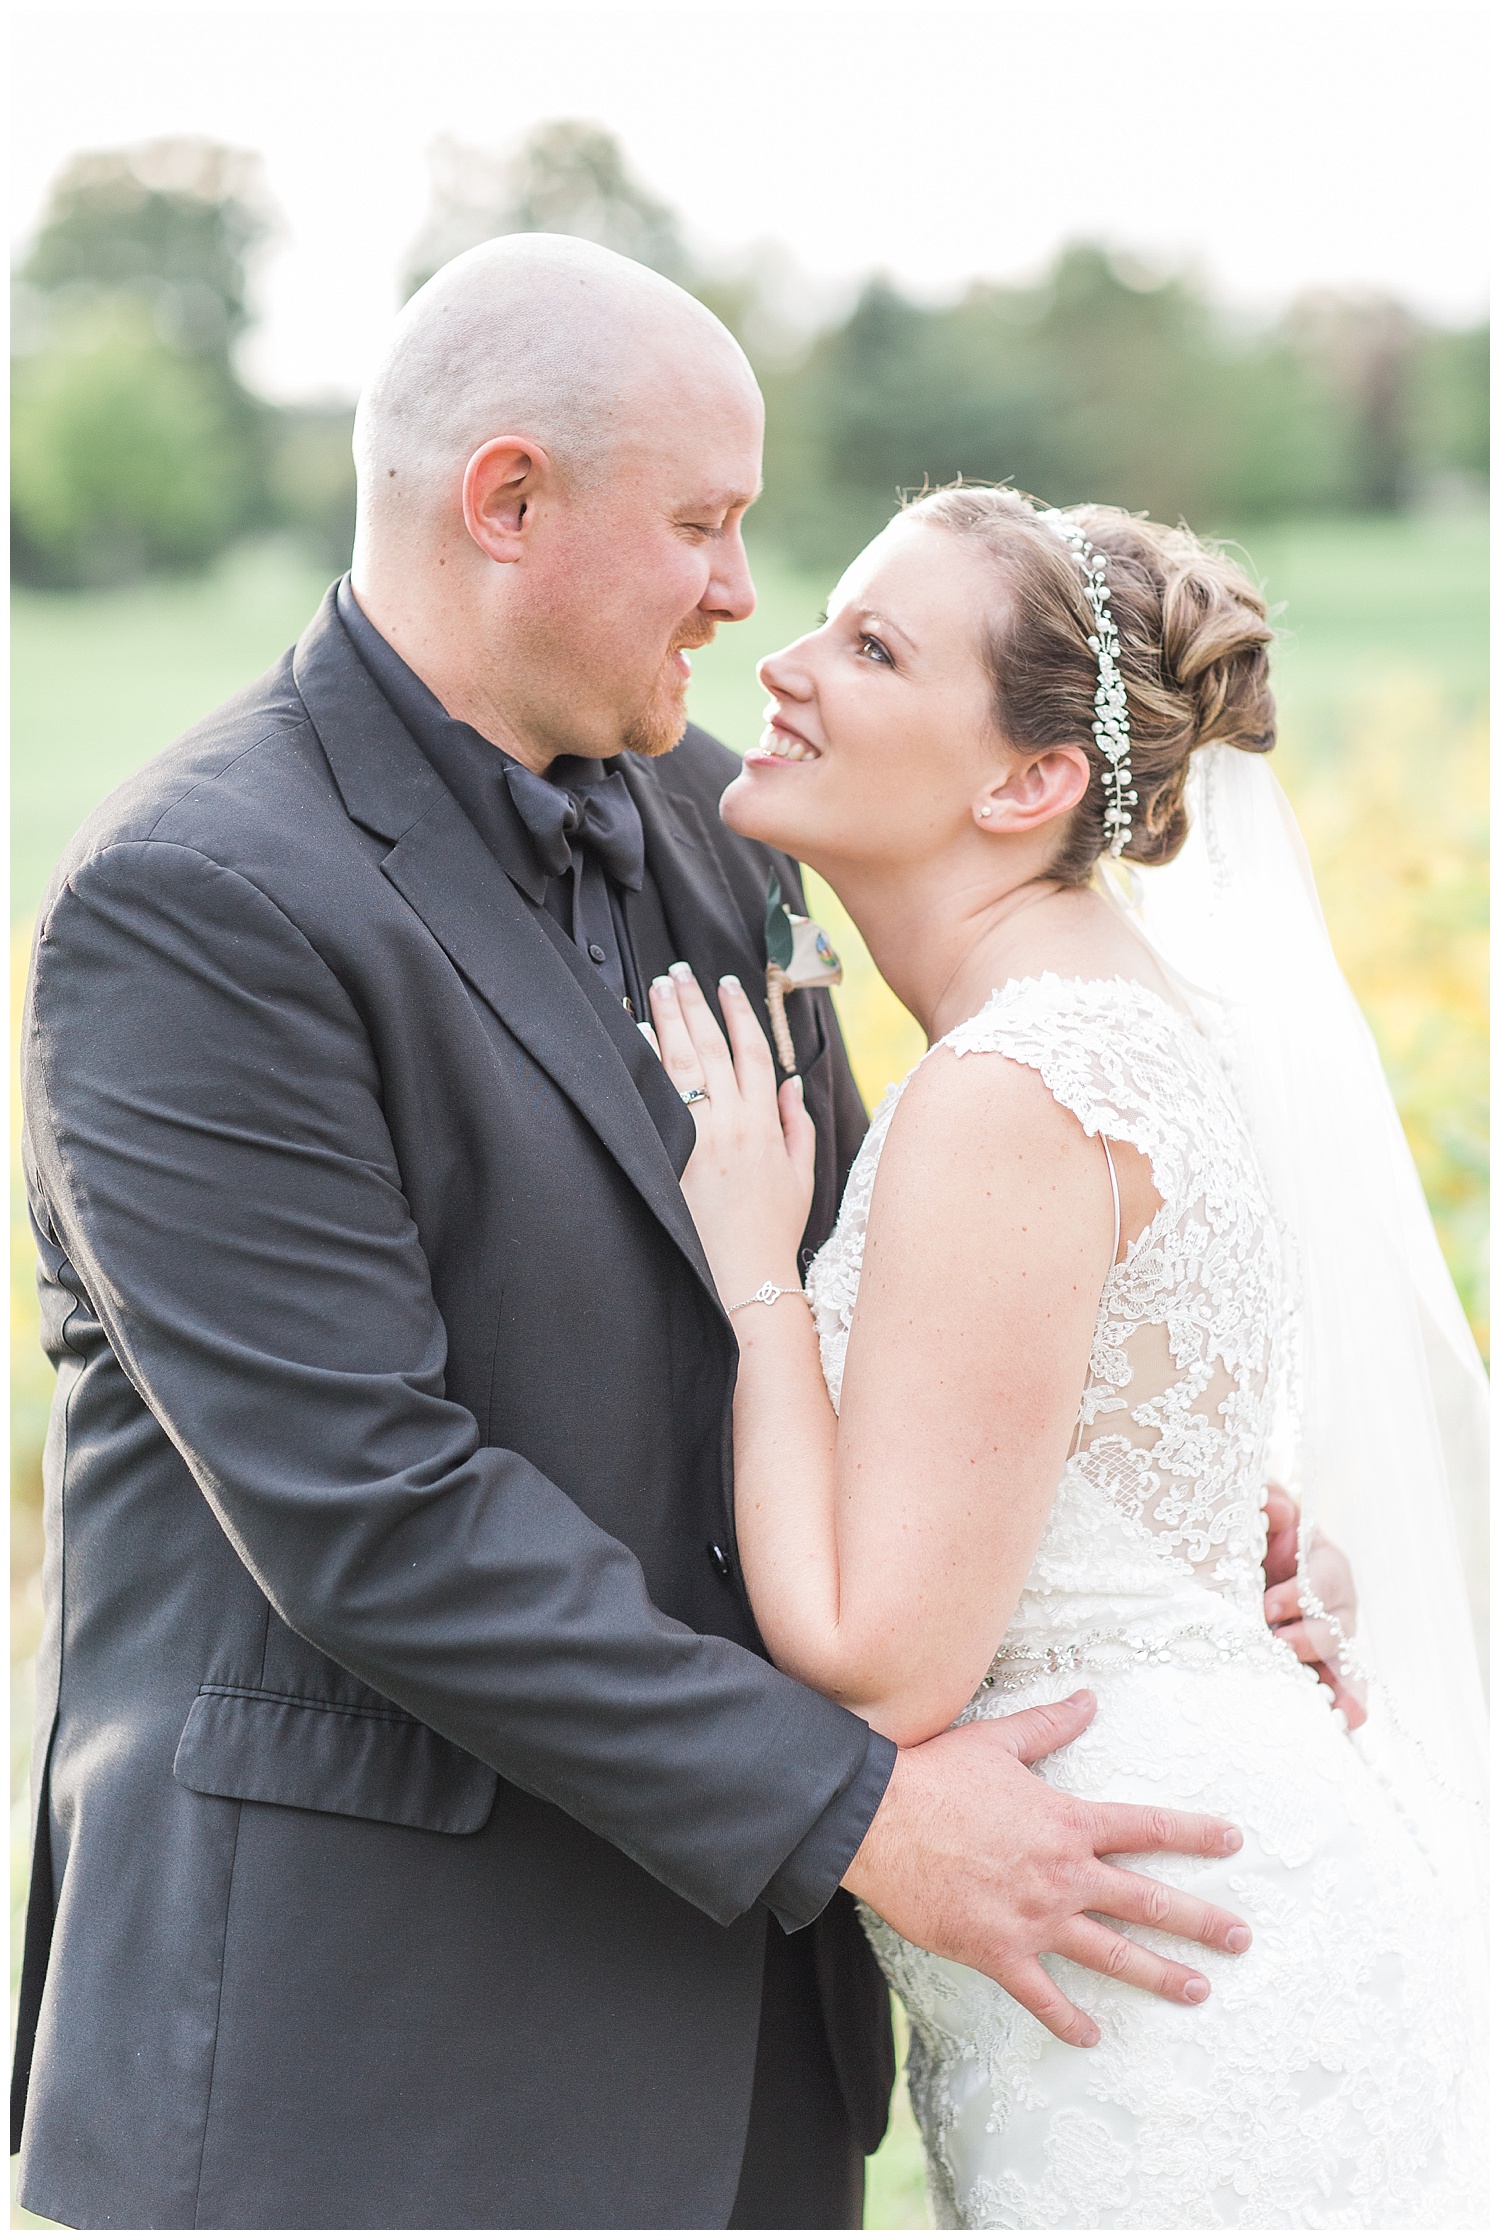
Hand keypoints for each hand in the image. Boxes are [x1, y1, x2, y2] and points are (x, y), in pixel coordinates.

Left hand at [649, 964, 815, 1304]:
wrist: (744, 1277)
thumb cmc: (773, 1231)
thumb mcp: (801, 1177)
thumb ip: (798, 1126)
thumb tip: (790, 1084)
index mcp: (765, 1124)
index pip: (753, 1052)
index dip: (741, 1013)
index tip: (729, 982)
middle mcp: (732, 1123)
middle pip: (711, 1047)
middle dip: (694, 1004)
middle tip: (677, 971)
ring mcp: (699, 1138)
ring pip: (682, 1064)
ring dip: (668, 1021)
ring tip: (656, 989)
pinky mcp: (673, 1156)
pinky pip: (656, 1100)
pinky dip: (645, 1065)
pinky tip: (634, 1037)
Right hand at [844, 1692, 1250, 2047]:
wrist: (878, 1818)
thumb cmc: (935, 1774)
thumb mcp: (998, 1741)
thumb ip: (1050, 1725)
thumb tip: (1089, 1698)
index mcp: (1068, 1822)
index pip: (1145, 1829)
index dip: (1194, 1833)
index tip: (1233, 1841)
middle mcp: (1063, 1874)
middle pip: (1147, 1901)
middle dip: (1201, 1921)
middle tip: (1241, 1938)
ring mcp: (1035, 1918)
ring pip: (1111, 1953)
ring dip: (1159, 1975)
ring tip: (1198, 1991)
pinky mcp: (998, 1951)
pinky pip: (1042, 1996)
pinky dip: (1068, 2021)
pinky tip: (1092, 2038)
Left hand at [1261, 1484, 1365, 1727]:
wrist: (1236, 1561)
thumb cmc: (1251, 1532)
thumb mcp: (1254, 1510)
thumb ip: (1266, 1501)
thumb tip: (1276, 1508)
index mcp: (1319, 1560)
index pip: (1323, 1577)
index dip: (1300, 1594)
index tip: (1267, 1607)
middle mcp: (1331, 1600)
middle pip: (1336, 1624)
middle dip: (1309, 1640)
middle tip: (1277, 1649)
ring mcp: (1327, 1635)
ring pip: (1341, 1660)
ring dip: (1335, 1682)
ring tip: (1326, 1706)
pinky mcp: (1318, 1664)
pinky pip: (1341, 1686)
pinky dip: (1346, 1704)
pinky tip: (1345, 1722)